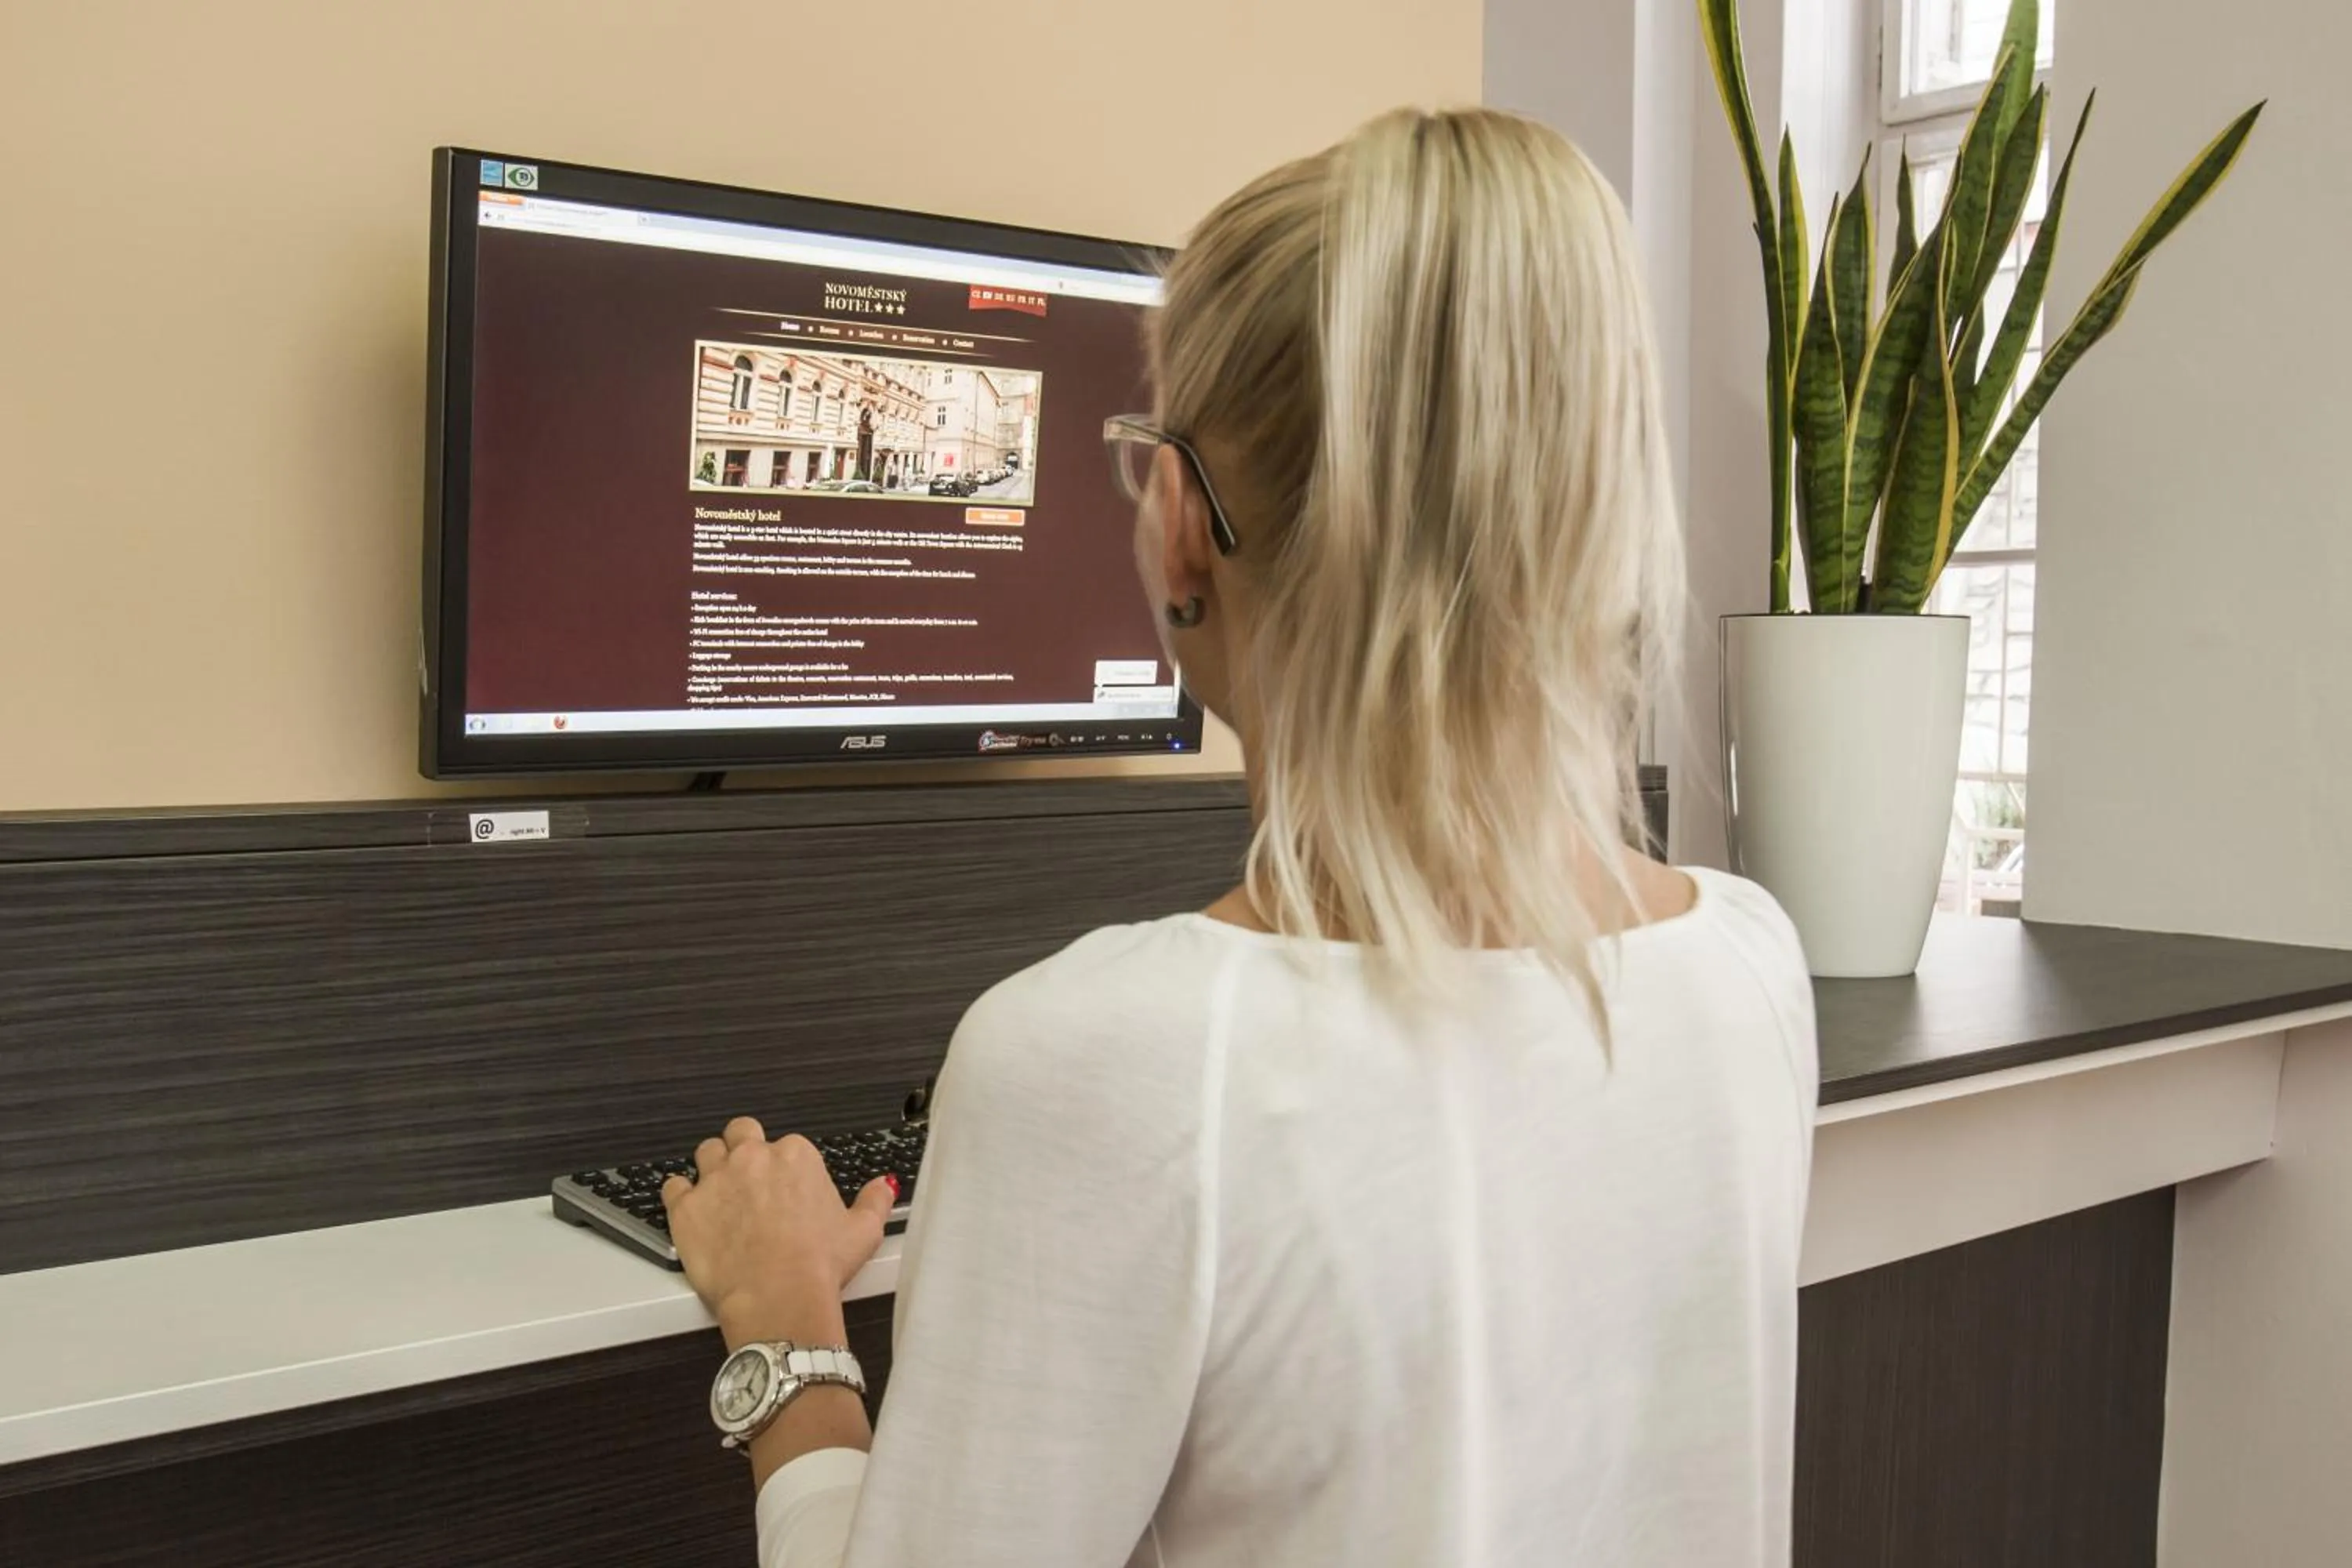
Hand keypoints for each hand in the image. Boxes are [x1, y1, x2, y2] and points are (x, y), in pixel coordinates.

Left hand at [661, 1117, 896, 1348]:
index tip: (785, 1189)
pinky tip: (692, 1212)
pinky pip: (672, 1186)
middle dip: (742, 1148)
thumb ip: (875, 1200)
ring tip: (719, 1194)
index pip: (785, 1145)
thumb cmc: (819, 1265)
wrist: (778, 1296)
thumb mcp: (863, 1231)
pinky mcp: (686, 1207)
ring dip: (711, 1167)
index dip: (782, 1167)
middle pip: (740, 1132)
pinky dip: (680, 1195)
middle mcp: (753, 1158)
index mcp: (795, 1156)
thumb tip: (884, 1185)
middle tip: (748, 1178)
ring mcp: (716, 1180)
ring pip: (706, 1153)